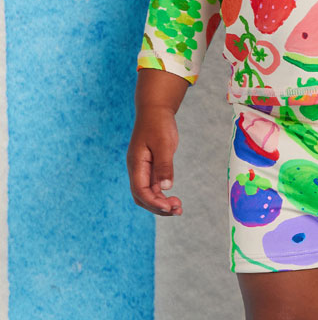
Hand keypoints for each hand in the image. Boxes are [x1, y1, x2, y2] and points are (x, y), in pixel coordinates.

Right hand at [126, 69, 188, 215]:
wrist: (156, 109)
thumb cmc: (158, 123)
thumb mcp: (163, 143)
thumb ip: (164, 166)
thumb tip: (165, 188)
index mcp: (136, 164)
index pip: (140, 191)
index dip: (153, 202)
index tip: (168, 207)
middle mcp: (138, 170)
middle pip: (143, 197)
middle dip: (158, 207)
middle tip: (177, 210)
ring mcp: (144, 169)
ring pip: (149, 194)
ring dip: (162, 203)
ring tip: (178, 208)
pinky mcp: (152, 167)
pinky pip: (155, 186)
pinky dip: (164, 195)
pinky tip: (174, 199)